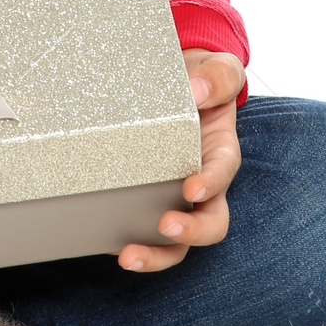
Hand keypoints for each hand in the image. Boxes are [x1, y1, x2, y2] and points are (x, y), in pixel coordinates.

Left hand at [116, 48, 245, 273]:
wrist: (181, 83)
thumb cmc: (202, 81)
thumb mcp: (218, 69)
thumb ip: (217, 76)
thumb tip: (197, 91)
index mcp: (220, 152)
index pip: (223, 174)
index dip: (211, 184)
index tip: (191, 188)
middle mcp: (203, 183)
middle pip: (210, 223)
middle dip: (190, 231)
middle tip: (164, 225)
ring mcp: (176, 199)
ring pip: (177, 241)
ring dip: (156, 254)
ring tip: (128, 256)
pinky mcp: (148, 203)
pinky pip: (142, 231)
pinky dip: (125, 242)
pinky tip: (102, 245)